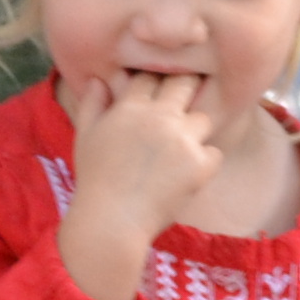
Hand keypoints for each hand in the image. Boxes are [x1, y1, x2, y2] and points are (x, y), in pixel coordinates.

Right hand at [61, 68, 230, 228]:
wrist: (111, 222)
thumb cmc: (94, 180)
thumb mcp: (85, 137)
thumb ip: (93, 104)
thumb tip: (98, 81)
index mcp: (131, 107)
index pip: (150, 77)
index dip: (153, 85)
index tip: (155, 95)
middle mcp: (160, 117)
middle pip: (185, 83)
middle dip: (185, 91)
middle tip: (181, 109)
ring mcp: (183, 140)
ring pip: (204, 118)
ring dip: (195, 132)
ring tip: (181, 150)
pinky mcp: (200, 165)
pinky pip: (214, 153)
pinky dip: (205, 163)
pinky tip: (186, 175)